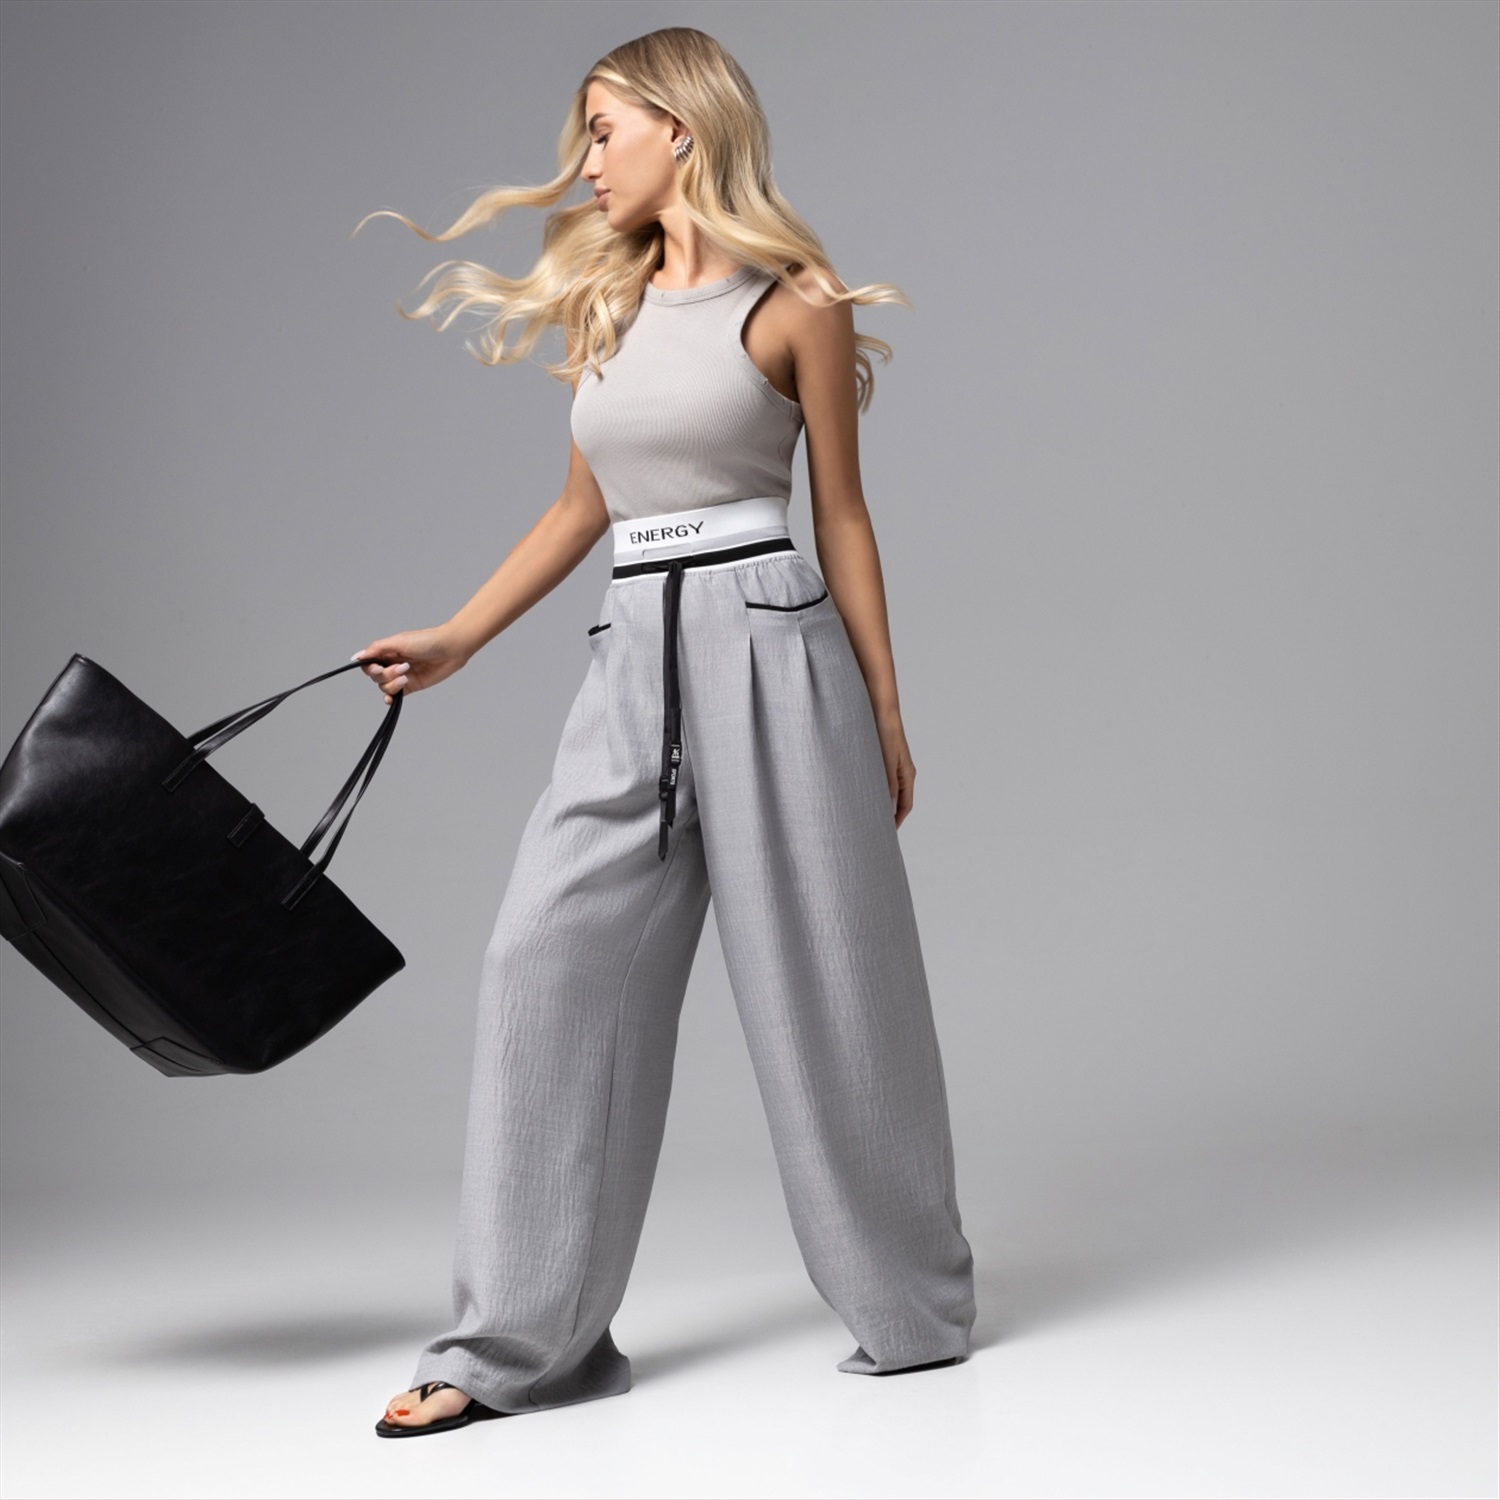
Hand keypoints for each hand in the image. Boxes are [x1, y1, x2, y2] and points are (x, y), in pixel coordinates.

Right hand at [352, 626, 471, 704]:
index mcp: (387, 652)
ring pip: (385, 687)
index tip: (377, 667)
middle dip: (386, 674)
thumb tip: (357, 656)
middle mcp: (392, 664)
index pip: (368, 664)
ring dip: (393, 683)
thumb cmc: (427, 641)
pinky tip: (391, 699)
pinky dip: (390, 698)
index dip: (370, 668)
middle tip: (402, 667)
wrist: (450, 649)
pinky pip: (395, 695)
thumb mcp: (399, 641)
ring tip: (407, 674)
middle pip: (376, 677)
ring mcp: (402, 676)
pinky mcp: (411, 686)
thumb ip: (377, 649)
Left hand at [874, 706, 914, 826]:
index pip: (906, 805)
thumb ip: (887, 784)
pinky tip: (861, 795)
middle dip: (887, 815)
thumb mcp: (886, 761)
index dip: (897, 820)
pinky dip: (873, 791)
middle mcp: (901, 773)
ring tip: (865, 815)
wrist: (880, 710)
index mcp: (907, 775)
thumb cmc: (885, 732)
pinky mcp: (881, 760)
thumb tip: (889, 808)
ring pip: (887, 792)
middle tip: (873, 828)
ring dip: (879, 803)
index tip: (887, 833)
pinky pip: (879, 781)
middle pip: (897, 801)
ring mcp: (892, 767)